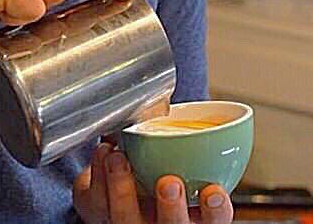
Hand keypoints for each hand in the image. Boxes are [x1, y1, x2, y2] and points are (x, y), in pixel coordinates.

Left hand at [73, 143, 233, 223]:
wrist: (114, 188)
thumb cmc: (154, 173)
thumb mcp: (182, 162)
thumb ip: (188, 144)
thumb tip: (174, 102)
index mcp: (190, 214)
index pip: (213, 220)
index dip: (216, 210)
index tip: (213, 191)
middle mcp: (161, 223)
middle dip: (171, 208)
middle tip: (168, 182)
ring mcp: (130, 222)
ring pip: (126, 219)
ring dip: (121, 188)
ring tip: (119, 158)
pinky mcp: (99, 215)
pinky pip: (96, 202)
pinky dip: (98, 174)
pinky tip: (104, 152)